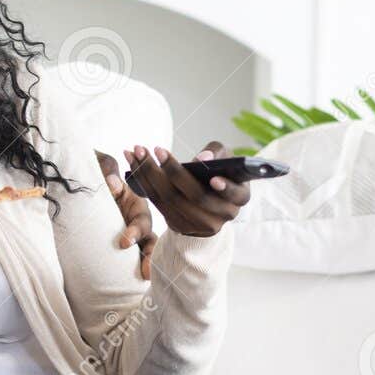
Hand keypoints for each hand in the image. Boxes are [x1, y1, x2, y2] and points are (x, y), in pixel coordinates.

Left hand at [97, 149, 156, 279]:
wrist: (77, 180)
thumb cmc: (93, 170)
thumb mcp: (100, 165)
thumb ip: (107, 170)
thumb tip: (112, 184)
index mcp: (134, 203)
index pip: (141, 219)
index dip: (135, 232)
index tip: (123, 243)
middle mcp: (135, 221)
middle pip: (150, 240)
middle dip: (150, 257)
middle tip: (145, 272)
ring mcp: (129, 234)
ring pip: (145, 252)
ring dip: (148, 266)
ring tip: (145, 281)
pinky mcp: (120, 247)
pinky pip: (129, 260)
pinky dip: (132, 271)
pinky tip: (132, 286)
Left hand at [123, 141, 250, 237]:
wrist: (210, 203)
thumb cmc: (220, 172)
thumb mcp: (226, 160)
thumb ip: (218, 154)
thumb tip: (202, 159)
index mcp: (239, 198)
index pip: (234, 195)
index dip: (225, 188)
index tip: (213, 178)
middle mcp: (221, 215)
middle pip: (195, 197)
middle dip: (174, 171)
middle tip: (158, 150)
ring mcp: (198, 224)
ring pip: (171, 200)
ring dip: (150, 174)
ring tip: (138, 151)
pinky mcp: (178, 225)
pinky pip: (158, 203)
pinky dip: (143, 182)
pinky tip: (134, 163)